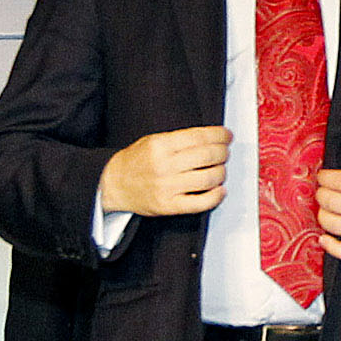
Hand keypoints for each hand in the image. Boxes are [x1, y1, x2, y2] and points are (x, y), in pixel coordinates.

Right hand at [102, 127, 229, 216]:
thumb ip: (180, 139)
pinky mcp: (169, 206)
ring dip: (222, 172)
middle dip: (223, 152)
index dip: (219, 135)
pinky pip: (200, 203)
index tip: (227, 136)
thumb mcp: (152, 141)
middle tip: (225, 152)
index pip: (199, 136)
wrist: (113, 184)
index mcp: (160, 145)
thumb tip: (212, 138)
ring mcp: (167, 187)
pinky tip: (220, 190)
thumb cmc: (135, 162)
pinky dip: (216, 196)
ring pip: (208, 178)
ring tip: (221, 169)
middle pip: (208, 156)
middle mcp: (164, 166)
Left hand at [315, 167, 340, 260]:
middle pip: (332, 202)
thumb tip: (335, 181)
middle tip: (323, 192)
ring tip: (327, 210)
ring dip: (323, 216)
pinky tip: (324, 238)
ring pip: (334, 225)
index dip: (325, 178)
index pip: (338, 181)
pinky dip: (332, 247)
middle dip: (322, 194)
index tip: (323, 178)